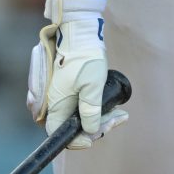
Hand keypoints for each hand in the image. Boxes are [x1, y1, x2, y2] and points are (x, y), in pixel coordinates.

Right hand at [27, 0, 126, 148]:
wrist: (79, 32)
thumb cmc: (85, 57)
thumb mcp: (92, 86)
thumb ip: (91, 110)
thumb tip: (90, 130)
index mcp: (54, 103)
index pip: (56, 133)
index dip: (74, 141)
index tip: (92, 139)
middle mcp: (53, 102)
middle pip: (71, 126)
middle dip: (96, 127)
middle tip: (118, 119)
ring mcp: (60, 96)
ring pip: (78, 116)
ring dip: (100, 118)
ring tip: (121, 114)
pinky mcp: (67, 90)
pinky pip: (79, 106)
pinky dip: (95, 109)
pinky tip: (113, 107)